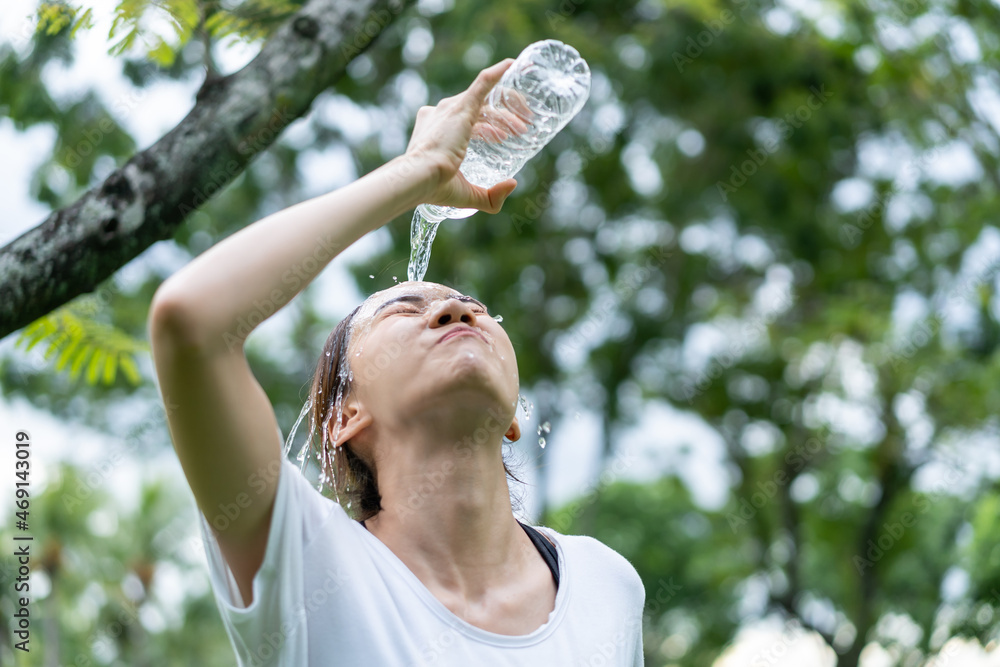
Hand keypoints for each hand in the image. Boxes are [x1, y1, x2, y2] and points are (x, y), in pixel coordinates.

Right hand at [404, 58, 527, 213]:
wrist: (419, 177)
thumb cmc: (436, 188)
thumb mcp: (468, 194)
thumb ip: (491, 196)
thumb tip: (512, 183)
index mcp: (436, 130)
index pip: (469, 122)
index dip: (490, 128)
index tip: (505, 137)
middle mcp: (441, 114)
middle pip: (480, 109)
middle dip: (504, 116)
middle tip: (522, 127)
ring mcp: (451, 108)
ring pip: (487, 101)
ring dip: (508, 108)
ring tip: (525, 122)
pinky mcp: (461, 106)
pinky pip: (483, 83)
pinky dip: (499, 73)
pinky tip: (513, 66)